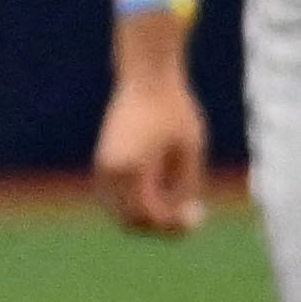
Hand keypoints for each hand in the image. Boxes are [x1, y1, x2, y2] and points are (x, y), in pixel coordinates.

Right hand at [94, 69, 207, 236]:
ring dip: (149, 213)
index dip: (172, 223)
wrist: (147, 77)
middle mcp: (108, 171)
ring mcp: (101, 167)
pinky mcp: (104, 161)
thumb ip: (185, 186)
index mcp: (129, 168)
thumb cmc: (174, 109)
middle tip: (190, 213)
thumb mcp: (190, 150)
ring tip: (181, 194)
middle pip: (130, 220)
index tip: (198, 214)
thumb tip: (182, 217)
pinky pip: (119, 197)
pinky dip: (140, 201)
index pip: (147, 215)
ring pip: (122, 210)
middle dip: (160, 224)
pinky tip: (166, 185)